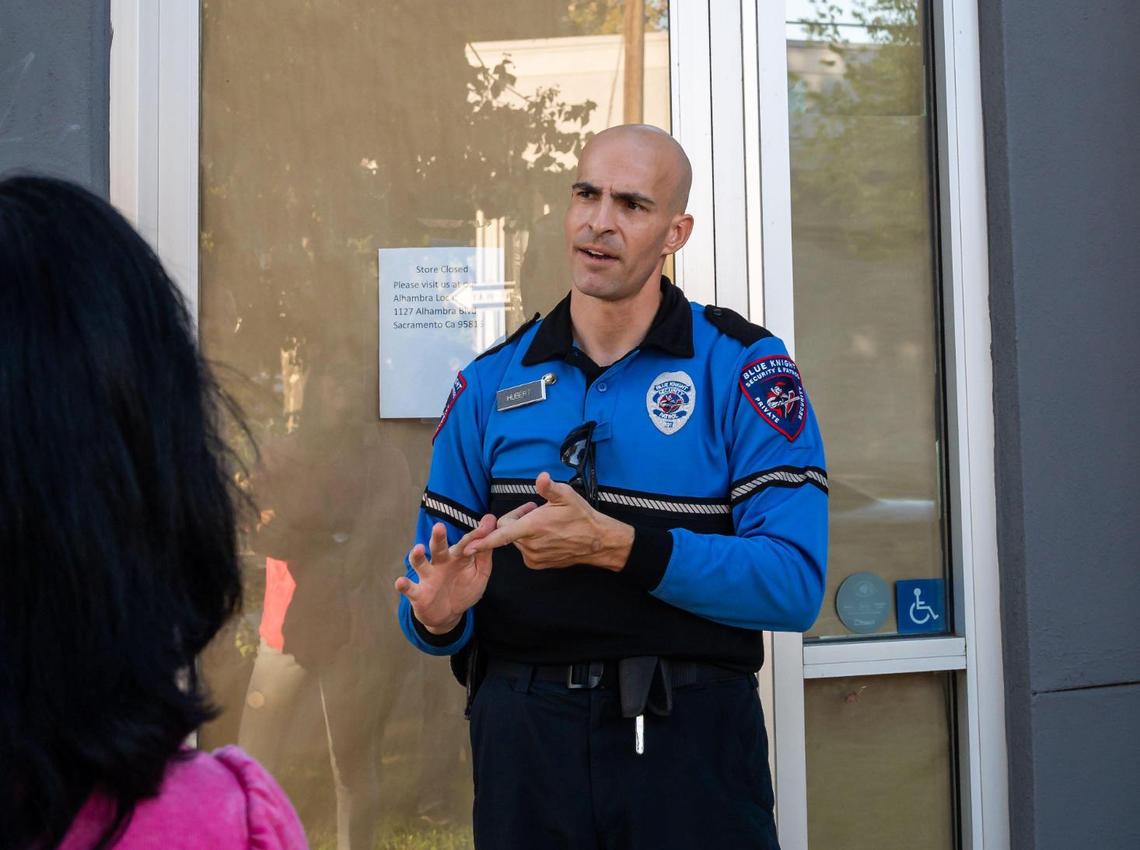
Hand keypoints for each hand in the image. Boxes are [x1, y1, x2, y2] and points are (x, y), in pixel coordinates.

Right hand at [394, 504, 534, 633]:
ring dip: (417, 556)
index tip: (486, 525)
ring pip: (421, 563)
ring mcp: (428, 577)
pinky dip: (403, 584)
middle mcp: (440, 563)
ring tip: (418, 549)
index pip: (466, 544)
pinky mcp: (418, 593)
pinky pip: (409, 588)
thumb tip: (493, 528)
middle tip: (439, 527)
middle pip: (438, 548)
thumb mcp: (480, 574)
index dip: (475, 535)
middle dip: (438, 538)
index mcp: (457, 557)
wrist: (447, 615)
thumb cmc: (464, 590)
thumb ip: (485, 554)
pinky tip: (400, 582)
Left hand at [465, 472, 633, 570]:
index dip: (483, 541)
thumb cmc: (581, 516)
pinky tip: (546, 536)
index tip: (466, 547)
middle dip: (516, 520)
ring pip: (517, 541)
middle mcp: (530, 545)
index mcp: (533, 527)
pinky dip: (530, 543)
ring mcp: (534, 557)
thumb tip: (541, 477)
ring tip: (544, 523)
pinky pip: (525, 551)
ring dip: (524, 532)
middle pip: (508, 531)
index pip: (501, 535)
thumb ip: (549, 487)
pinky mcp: (538, 564)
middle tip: (534, 510)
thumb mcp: (566, 495)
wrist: (597, 542)